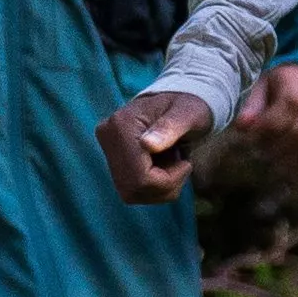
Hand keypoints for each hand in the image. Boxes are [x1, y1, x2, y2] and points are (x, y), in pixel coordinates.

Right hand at [100, 87, 214, 201]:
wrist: (181, 103)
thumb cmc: (190, 106)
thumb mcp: (188, 114)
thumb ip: (170, 128)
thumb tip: (147, 145)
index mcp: (122, 124)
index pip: (141, 177)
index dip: (169, 179)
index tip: (186, 162)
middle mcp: (108, 136)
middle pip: (134, 188)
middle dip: (165, 185)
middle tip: (181, 165)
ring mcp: (107, 150)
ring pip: (131, 193)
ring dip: (160, 187)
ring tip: (172, 163)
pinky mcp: (112, 160)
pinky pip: (131, 191)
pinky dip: (154, 187)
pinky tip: (163, 167)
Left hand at [218, 61, 297, 193]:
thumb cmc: (285, 87)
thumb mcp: (264, 86)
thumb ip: (253, 106)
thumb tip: (243, 126)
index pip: (281, 117)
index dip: (262, 133)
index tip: (249, 140)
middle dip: (276, 151)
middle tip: (261, 156)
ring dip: (292, 165)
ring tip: (275, 166)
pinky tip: (294, 173)